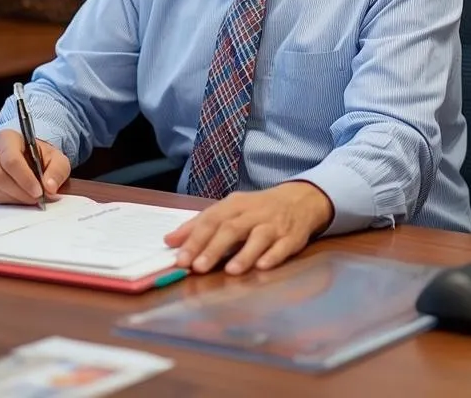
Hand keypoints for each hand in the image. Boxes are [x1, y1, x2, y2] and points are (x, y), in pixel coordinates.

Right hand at [0, 130, 70, 204]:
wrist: (27, 157)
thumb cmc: (40, 156)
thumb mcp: (56, 158)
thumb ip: (57, 171)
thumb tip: (49, 188)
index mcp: (7, 138)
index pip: (11, 159)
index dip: (25, 178)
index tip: (39, 192)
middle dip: (20, 192)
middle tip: (37, 199)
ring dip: (15, 198)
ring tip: (31, 198)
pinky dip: (7, 202)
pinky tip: (20, 198)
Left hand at [165, 181, 333, 274]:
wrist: (301, 199)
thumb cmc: (257, 208)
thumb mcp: (229, 210)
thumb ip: (199, 225)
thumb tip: (170, 241)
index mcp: (234, 205)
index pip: (211, 220)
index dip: (195, 239)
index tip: (180, 258)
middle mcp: (253, 213)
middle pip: (232, 228)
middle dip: (214, 248)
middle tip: (198, 267)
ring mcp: (274, 225)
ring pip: (259, 237)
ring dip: (244, 254)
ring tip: (230, 271)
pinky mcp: (292, 237)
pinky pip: (283, 247)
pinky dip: (273, 256)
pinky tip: (263, 266)